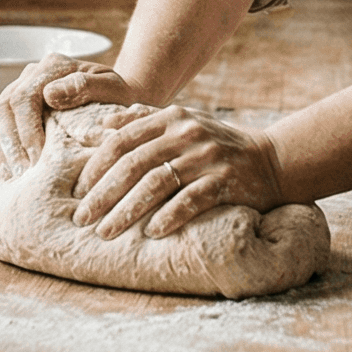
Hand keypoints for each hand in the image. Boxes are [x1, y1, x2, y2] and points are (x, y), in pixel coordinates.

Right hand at [0, 54, 144, 177]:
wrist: (117, 100)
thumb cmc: (118, 99)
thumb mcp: (113, 89)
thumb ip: (87, 87)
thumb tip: (49, 94)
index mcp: (53, 66)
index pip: (25, 97)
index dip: (26, 131)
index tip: (37, 160)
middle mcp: (32, 73)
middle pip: (3, 107)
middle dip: (9, 143)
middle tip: (21, 173)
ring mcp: (19, 88)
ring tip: (9, 175)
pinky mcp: (13, 107)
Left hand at [71, 104, 284, 241]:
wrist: (273, 160)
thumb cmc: (219, 146)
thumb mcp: (183, 124)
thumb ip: (143, 122)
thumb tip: (101, 126)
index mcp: (171, 118)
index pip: (121, 140)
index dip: (95, 166)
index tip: (78, 191)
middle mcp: (187, 133)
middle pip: (133, 164)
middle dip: (102, 194)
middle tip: (81, 219)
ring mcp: (207, 156)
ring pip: (157, 183)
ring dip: (126, 210)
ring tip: (105, 232)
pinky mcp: (226, 180)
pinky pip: (192, 199)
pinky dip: (170, 216)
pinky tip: (152, 233)